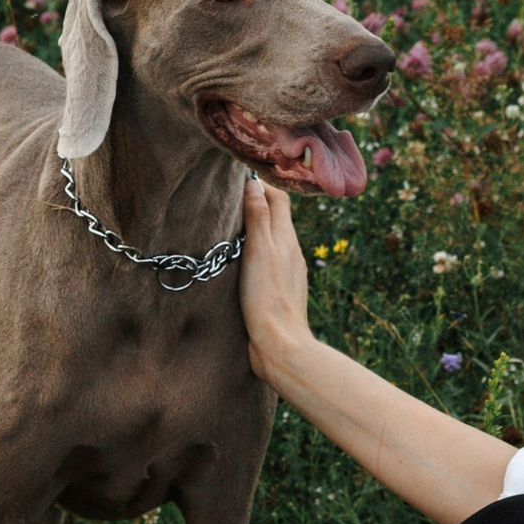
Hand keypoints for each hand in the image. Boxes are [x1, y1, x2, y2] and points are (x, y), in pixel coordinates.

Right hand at [240, 177, 314, 386]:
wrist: (280, 345)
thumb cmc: (268, 298)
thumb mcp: (259, 252)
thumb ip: (258, 217)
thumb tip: (253, 183)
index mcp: (287, 239)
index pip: (278, 198)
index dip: (261, 184)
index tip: (238, 179)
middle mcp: (291, 252)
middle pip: (277, 216)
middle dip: (258, 202)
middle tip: (232, 196)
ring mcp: (287, 271)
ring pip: (273, 239)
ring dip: (256, 227)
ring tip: (232, 224)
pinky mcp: (279, 290)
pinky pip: (269, 260)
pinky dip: (256, 250)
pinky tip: (241, 260)